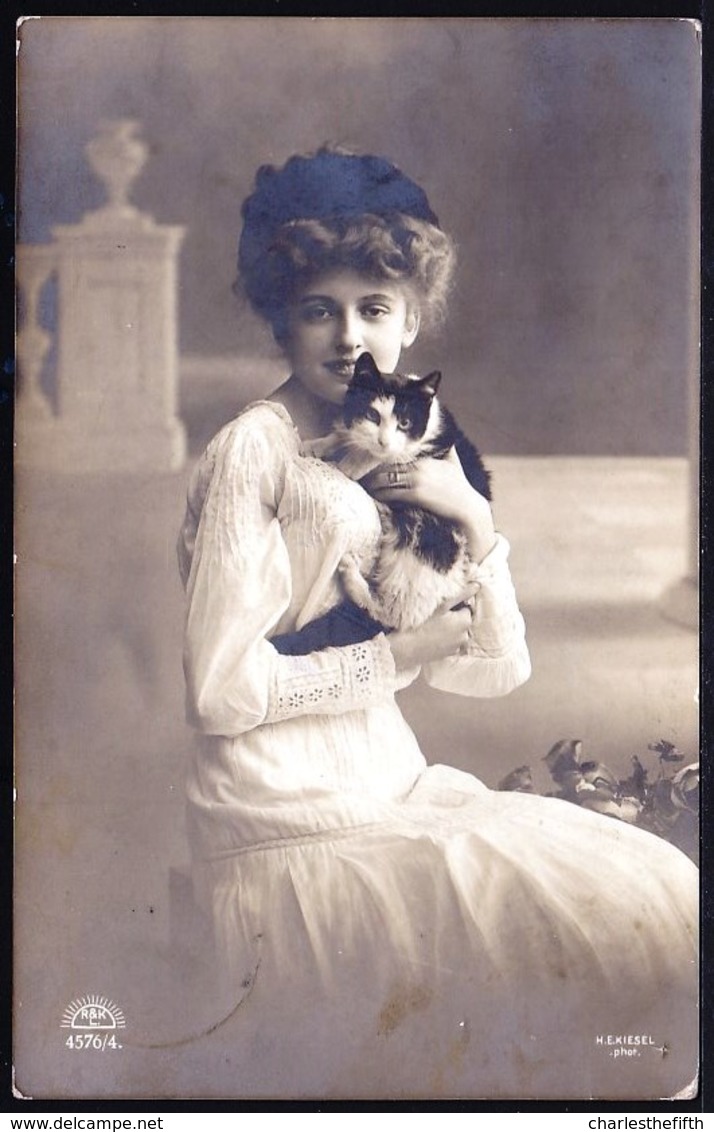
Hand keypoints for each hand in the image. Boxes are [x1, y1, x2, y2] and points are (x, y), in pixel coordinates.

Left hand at [363, 450, 496, 562]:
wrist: (467, 507)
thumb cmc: (459, 485)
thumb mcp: (453, 461)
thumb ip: (446, 447)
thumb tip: (444, 433)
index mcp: (423, 458)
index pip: (394, 455)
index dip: (378, 458)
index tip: (366, 459)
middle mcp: (418, 467)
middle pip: (385, 466)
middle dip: (369, 471)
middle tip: (356, 473)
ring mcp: (416, 481)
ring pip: (385, 479)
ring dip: (371, 483)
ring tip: (361, 485)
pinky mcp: (415, 495)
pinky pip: (390, 494)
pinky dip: (379, 495)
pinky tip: (373, 496)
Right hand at [387, 584, 477, 669]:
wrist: (409, 647)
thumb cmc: (424, 623)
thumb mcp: (443, 605)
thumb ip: (462, 594)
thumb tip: (477, 585)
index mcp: (465, 621)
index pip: (466, 608)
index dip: (455, 607)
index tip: (443, 608)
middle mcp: (465, 635)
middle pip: (462, 621)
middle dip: (454, 618)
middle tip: (437, 616)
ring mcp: (457, 647)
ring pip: (457, 632)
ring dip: (450, 629)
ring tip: (434, 627)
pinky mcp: (450, 654)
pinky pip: (451, 643)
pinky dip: (446, 639)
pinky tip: (434, 637)